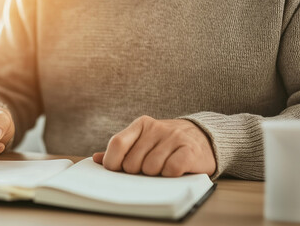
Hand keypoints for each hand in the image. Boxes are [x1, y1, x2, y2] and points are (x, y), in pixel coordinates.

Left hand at [93, 115, 215, 176]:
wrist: (203, 138)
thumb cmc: (165, 144)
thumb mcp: (143, 141)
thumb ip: (121, 150)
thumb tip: (96, 158)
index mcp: (141, 124)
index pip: (117, 144)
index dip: (113, 162)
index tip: (117, 170)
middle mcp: (156, 127)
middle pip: (132, 162)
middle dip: (137, 172)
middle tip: (148, 168)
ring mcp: (174, 137)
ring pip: (151, 168)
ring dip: (155, 174)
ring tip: (162, 168)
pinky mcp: (190, 150)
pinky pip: (171, 169)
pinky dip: (170, 175)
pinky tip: (174, 170)